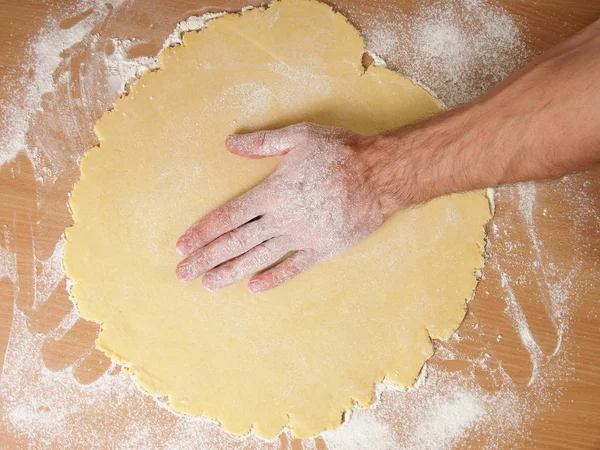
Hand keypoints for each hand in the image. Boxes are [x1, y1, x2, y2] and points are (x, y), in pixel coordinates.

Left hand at [175, 123, 387, 292]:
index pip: (229, 216)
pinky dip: (273, 278)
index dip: (203, 231)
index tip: (183, 246)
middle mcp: (282, 219)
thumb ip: (262, 143)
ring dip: (231, 272)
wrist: (381, 175)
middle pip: (236, 242)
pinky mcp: (322, 249)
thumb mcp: (300, 137)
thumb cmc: (340, 152)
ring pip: (258, 258)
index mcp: (273, 192)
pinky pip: (293, 268)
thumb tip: (229, 144)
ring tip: (208, 284)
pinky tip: (254, 288)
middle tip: (183, 273)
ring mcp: (301, 237)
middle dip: (207, 258)